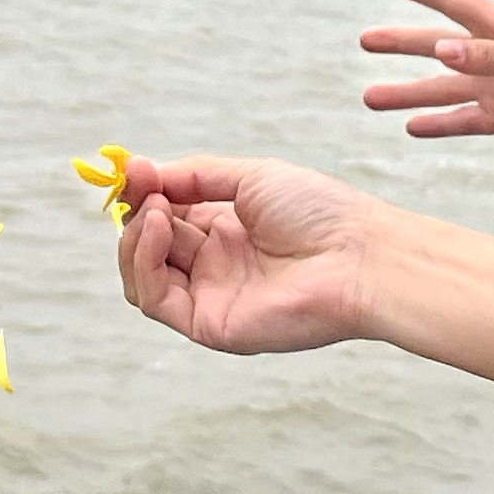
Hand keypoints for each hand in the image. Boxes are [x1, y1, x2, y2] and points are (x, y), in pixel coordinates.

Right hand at [113, 155, 390, 355]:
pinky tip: (159, 227)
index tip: (134, 168)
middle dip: (137, 209)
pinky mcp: (210, 325)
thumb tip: (143, 172)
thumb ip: (196, 176)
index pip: (165, 216)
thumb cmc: (321, 212)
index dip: (145, 193)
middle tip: (139, 183)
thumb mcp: (251, 177)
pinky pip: (155, 300)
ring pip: (142, 276)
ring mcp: (211, 297)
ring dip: (135, 237)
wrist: (359, 255)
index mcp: (226, 231)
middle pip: (148, 245)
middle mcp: (214, 267)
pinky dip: (145, 262)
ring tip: (155, 208)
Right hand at [360, 0, 493, 160]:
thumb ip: (487, 56)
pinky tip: (411, 126)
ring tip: (371, 97)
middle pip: (436, 48)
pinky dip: (438, 124)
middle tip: (366, 40)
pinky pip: (462, 121)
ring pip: (442, 90)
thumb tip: (440, 52)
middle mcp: (491, 56)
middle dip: (402, 44)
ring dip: (408, 93)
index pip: (453, 5)